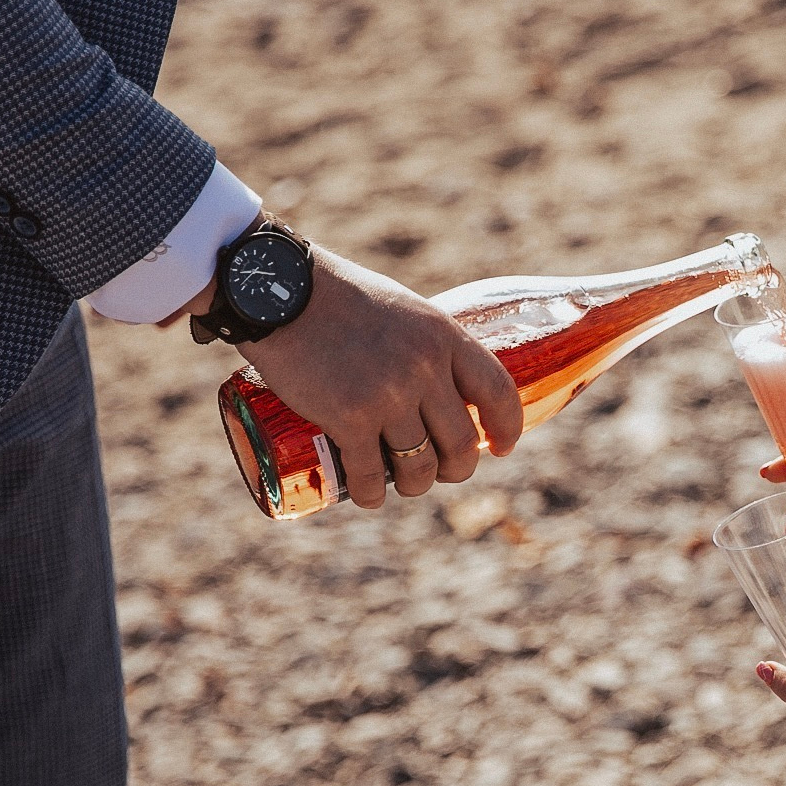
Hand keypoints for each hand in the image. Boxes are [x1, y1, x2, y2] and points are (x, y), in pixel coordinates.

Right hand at [188, 246, 521, 507]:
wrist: (278, 289)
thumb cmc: (336, 295)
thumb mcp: (401, 309)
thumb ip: (425, 345)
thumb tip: (440, 388)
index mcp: (445, 336)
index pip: (498, 392)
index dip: (507, 427)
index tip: (503, 446)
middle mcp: (425, 369)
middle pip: (462, 443)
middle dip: (457, 469)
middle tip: (442, 471)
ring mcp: (389, 396)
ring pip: (421, 467)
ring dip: (415, 486)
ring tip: (403, 484)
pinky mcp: (349, 419)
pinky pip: (370, 475)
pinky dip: (372, 495)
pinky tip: (368, 496)